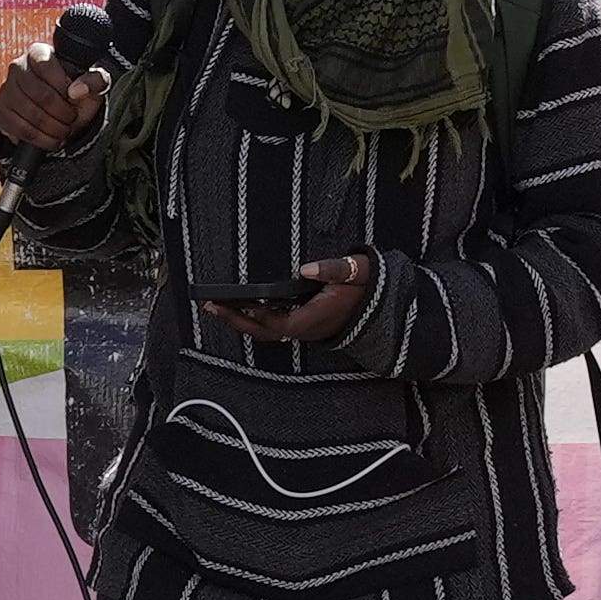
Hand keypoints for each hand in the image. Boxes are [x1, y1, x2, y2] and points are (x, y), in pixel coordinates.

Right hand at [0, 49, 102, 154]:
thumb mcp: (93, 83)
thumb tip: (77, 90)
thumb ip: (95, 81)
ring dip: (52, 127)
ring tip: (64, 130)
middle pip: (38, 93)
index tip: (73, 97)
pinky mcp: (1, 110)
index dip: (62, 85)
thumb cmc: (75, 91)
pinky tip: (52, 139)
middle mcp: (18, 67)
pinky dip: (40, 138)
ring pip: (28, 112)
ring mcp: (6, 89)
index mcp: (39, 53)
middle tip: (72, 119)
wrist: (59, 111)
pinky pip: (19, 128)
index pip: (46, 64)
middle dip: (61, 112)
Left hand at [219, 256, 378, 348]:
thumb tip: (306, 268)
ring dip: (244, 322)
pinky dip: (257, 321)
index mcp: (316, 317)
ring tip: (221, 309)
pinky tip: (246, 310)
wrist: (387, 306)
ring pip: (269, 331)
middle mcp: (308, 328)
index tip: (233, 303)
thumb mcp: (358, 271)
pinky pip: (277, 327)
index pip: (277, 320)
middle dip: (237, 321)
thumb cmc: (370, 288)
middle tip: (213, 307)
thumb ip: (334, 270)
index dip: (254, 314)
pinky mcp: (307, 324)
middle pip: (265, 331)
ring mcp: (307, 329)